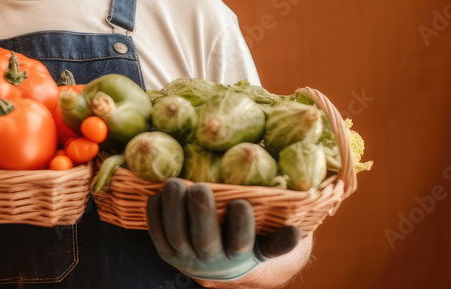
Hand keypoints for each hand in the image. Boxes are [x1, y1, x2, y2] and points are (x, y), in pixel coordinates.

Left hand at [147, 179, 300, 281]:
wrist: (216, 266)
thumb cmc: (245, 243)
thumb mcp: (264, 245)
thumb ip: (278, 240)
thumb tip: (296, 232)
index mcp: (238, 256)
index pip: (241, 243)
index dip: (241, 225)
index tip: (241, 203)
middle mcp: (211, 259)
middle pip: (205, 240)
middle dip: (202, 214)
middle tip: (201, 188)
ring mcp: (185, 256)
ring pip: (177, 236)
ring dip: (174, 209)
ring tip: (175, 183)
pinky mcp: (165, 250)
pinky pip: (156, 234)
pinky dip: (154, 214)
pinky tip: (156, 193)